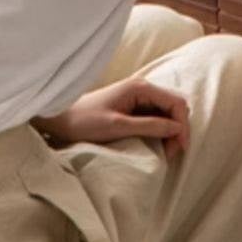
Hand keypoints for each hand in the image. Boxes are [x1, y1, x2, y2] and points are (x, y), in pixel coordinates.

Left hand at [36, 77, 190, 159]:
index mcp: (141, 87)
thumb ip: (150, 126)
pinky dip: (160, 131)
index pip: (176, 103)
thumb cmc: (84, 121)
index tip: (179, 149)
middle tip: (172, 153)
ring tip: (165, 151)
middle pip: (175, 106)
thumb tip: (177, 129)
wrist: (59, 119)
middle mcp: (143, 88)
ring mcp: (138, 97)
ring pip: (167, 112)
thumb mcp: (118, 126)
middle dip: (178, 129)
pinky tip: (156, 144)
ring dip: (170, 131)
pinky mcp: (132, 107)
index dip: (182, 126)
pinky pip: (156, 117)